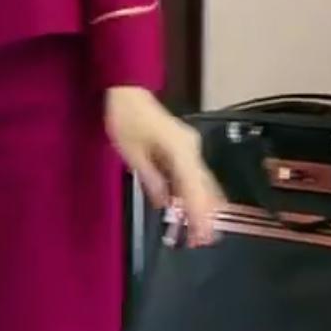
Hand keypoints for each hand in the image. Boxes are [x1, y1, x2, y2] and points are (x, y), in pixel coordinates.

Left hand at [104, 87, 222, 248]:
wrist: (127, 90)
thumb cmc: (126, 120)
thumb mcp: (132, 153)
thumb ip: (151, 178)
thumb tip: (164, 203)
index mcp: (179, 150)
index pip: (192, 187)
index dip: (196, 212)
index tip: (199, 234)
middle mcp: (191, 148)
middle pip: (202, 186)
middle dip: (204, 213)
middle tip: (204, 240)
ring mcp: (190, 146)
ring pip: (202, 180)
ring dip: (203, 204)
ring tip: (204, 230)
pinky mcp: (185, 146)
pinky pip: (194, 173)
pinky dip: (195, 192)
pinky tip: (198, 207)